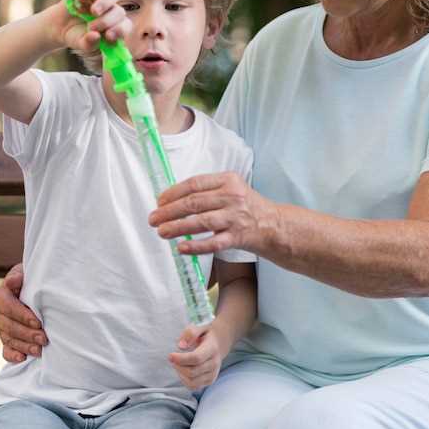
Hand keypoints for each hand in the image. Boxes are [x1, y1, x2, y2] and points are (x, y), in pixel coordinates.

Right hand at [0, 263, 47, 361]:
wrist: (29, 285)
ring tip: (39, 350)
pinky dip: (13, 355)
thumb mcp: (24, 272)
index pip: (9, 309)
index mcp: (0, 297)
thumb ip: (17, 276)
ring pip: (10, 340)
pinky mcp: (7, 338)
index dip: (23, 316)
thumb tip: (12, 281)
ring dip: (25, 346)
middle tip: (44, 339)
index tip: (38, 322)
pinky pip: (6, 350)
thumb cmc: (29, 278)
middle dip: (28, 334)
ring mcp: (1, 328)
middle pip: (10, 327)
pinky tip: (23, 358)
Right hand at [50, 0, 130, 51]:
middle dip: (107, 21)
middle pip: (119, 11)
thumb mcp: (82, 44)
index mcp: (116, 26)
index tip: (108, 36)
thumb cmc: (77, 37)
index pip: (126, 25)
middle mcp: (112, 11)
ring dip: (105, 3)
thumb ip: (89, 44)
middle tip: (92, 27)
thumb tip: (95, 36)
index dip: (120, 30)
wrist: (61, 26)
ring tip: (93, 12)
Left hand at [149, 172, 279, 255]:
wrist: (275, 225)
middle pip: (194, 202)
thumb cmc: (249, 206)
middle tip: (153, 218)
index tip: (159, 201)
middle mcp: (232, 196)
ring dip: (177, 227)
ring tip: (161, 232)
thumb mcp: (233, 188)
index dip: (174, 192)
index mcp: (229, 180)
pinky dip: (196, 246)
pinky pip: (213, 243)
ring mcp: (235, 217)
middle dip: (169, 211)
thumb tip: (173, 198)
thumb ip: (209, 189)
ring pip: (200, 222)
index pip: (195, 183)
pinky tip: (181, 248)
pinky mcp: (237, 237)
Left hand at [169, 324, 222, 389]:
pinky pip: (194, 387)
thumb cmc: (206, 335)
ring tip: (178, 364)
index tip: (170, 355)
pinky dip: (185, 381)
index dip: (181, 359)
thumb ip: (190, 333)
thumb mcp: (199, 327)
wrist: (219, 343)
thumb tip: (181, 346)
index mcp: (212, 348)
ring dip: (181, 374)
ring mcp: (213, 373)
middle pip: (192, 372)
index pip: (196, 358)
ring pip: (192, 382)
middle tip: (172, 358)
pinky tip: (183, 371)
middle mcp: (214, 363)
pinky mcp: (210, 381)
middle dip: (178, 366)